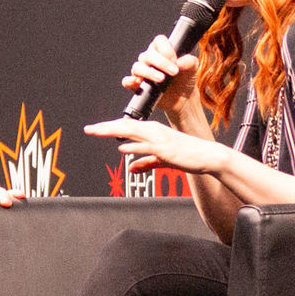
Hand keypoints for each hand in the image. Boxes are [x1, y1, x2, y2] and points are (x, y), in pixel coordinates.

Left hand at [85, 117, 223, 175]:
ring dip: (113, 131)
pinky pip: (147, 147)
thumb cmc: (186, 155)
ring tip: (97, 132)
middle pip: (124, 126)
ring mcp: (159, 139)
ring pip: (132, 132)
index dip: (108, 127)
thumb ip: (145, 163)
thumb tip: (130, 169)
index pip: (126, 126)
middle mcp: (153, 131)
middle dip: (105, 127)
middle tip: (88, 129)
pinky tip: (123, 148)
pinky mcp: (165, 150)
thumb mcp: (161, 160)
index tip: (94, 129)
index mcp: (152, 130)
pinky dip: (134, 147)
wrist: (206, 156)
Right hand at [122, 35, 198, 118]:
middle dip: (161, 63)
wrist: (183, 99)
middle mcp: (149, 59)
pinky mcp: (137, 86)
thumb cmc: (186, 79)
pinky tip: (137, 82)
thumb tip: (180, 63)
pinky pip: (127, 81)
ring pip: (138, 67)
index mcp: (162, 50)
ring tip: (161, 79)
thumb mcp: (193, 68)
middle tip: (174, 72)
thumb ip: (189, 61)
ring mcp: (142, 72)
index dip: (166, 49)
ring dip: (149, 72)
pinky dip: (130, 81)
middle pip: (148, 54)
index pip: (159, 41)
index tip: (175, 60)